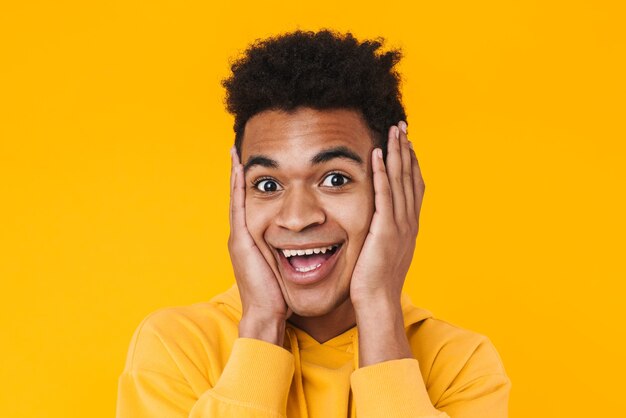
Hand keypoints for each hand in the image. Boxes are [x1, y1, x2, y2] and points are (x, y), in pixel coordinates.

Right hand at [228, 147, 289, 343]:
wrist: (267, 314)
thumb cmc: (280, 295)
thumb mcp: (286, 266)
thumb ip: (292, 252)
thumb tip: (310, 245)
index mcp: (253, 241)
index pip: (252, 206)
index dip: (253, 186)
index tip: (254, 165)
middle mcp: (242, 236)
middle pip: (241, 198)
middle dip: (240, 175)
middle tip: (238, 150)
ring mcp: (239, 237)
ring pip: (237, 199)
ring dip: (237, 175)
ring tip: (235, 153)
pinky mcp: (241, 241)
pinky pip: (239, 207)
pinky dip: (238, 188)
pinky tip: (240, 170)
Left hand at [350, 122, 424, 308]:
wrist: (378, 301)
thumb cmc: (377, 281)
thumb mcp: (387, 252)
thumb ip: (386, 234)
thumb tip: (379, 224)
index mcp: (410, 226)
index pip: (414, 187)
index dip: (412, 163)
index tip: (407, 143)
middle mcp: (409, 222)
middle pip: (410, 178)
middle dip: (406, 150)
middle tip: (402, 127)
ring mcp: (399, 226)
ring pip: (400, 181)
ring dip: (397, 154)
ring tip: (394, 131)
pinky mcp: (385, 231)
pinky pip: (384, 195)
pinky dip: (382, 173)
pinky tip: (378, 154)